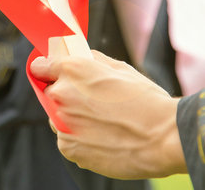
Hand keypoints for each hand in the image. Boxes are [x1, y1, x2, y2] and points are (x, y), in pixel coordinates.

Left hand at [29, 50, 186, 178]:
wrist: (163, 138)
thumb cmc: (146, 101)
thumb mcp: (120, 68)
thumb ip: (92, 61)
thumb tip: (80, 58)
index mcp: (72, 70)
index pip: (41, 66)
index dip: (47, 70)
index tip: (51, 74)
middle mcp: (61, 95)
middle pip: (52, 93)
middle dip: (66, 95)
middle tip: (92, 102)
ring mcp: (62, 123)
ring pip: (57, 117)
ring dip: (71, 117)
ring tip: (102, 122)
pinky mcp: (68, 147)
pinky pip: (65, 138)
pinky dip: (78, 137)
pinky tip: (101, 136)